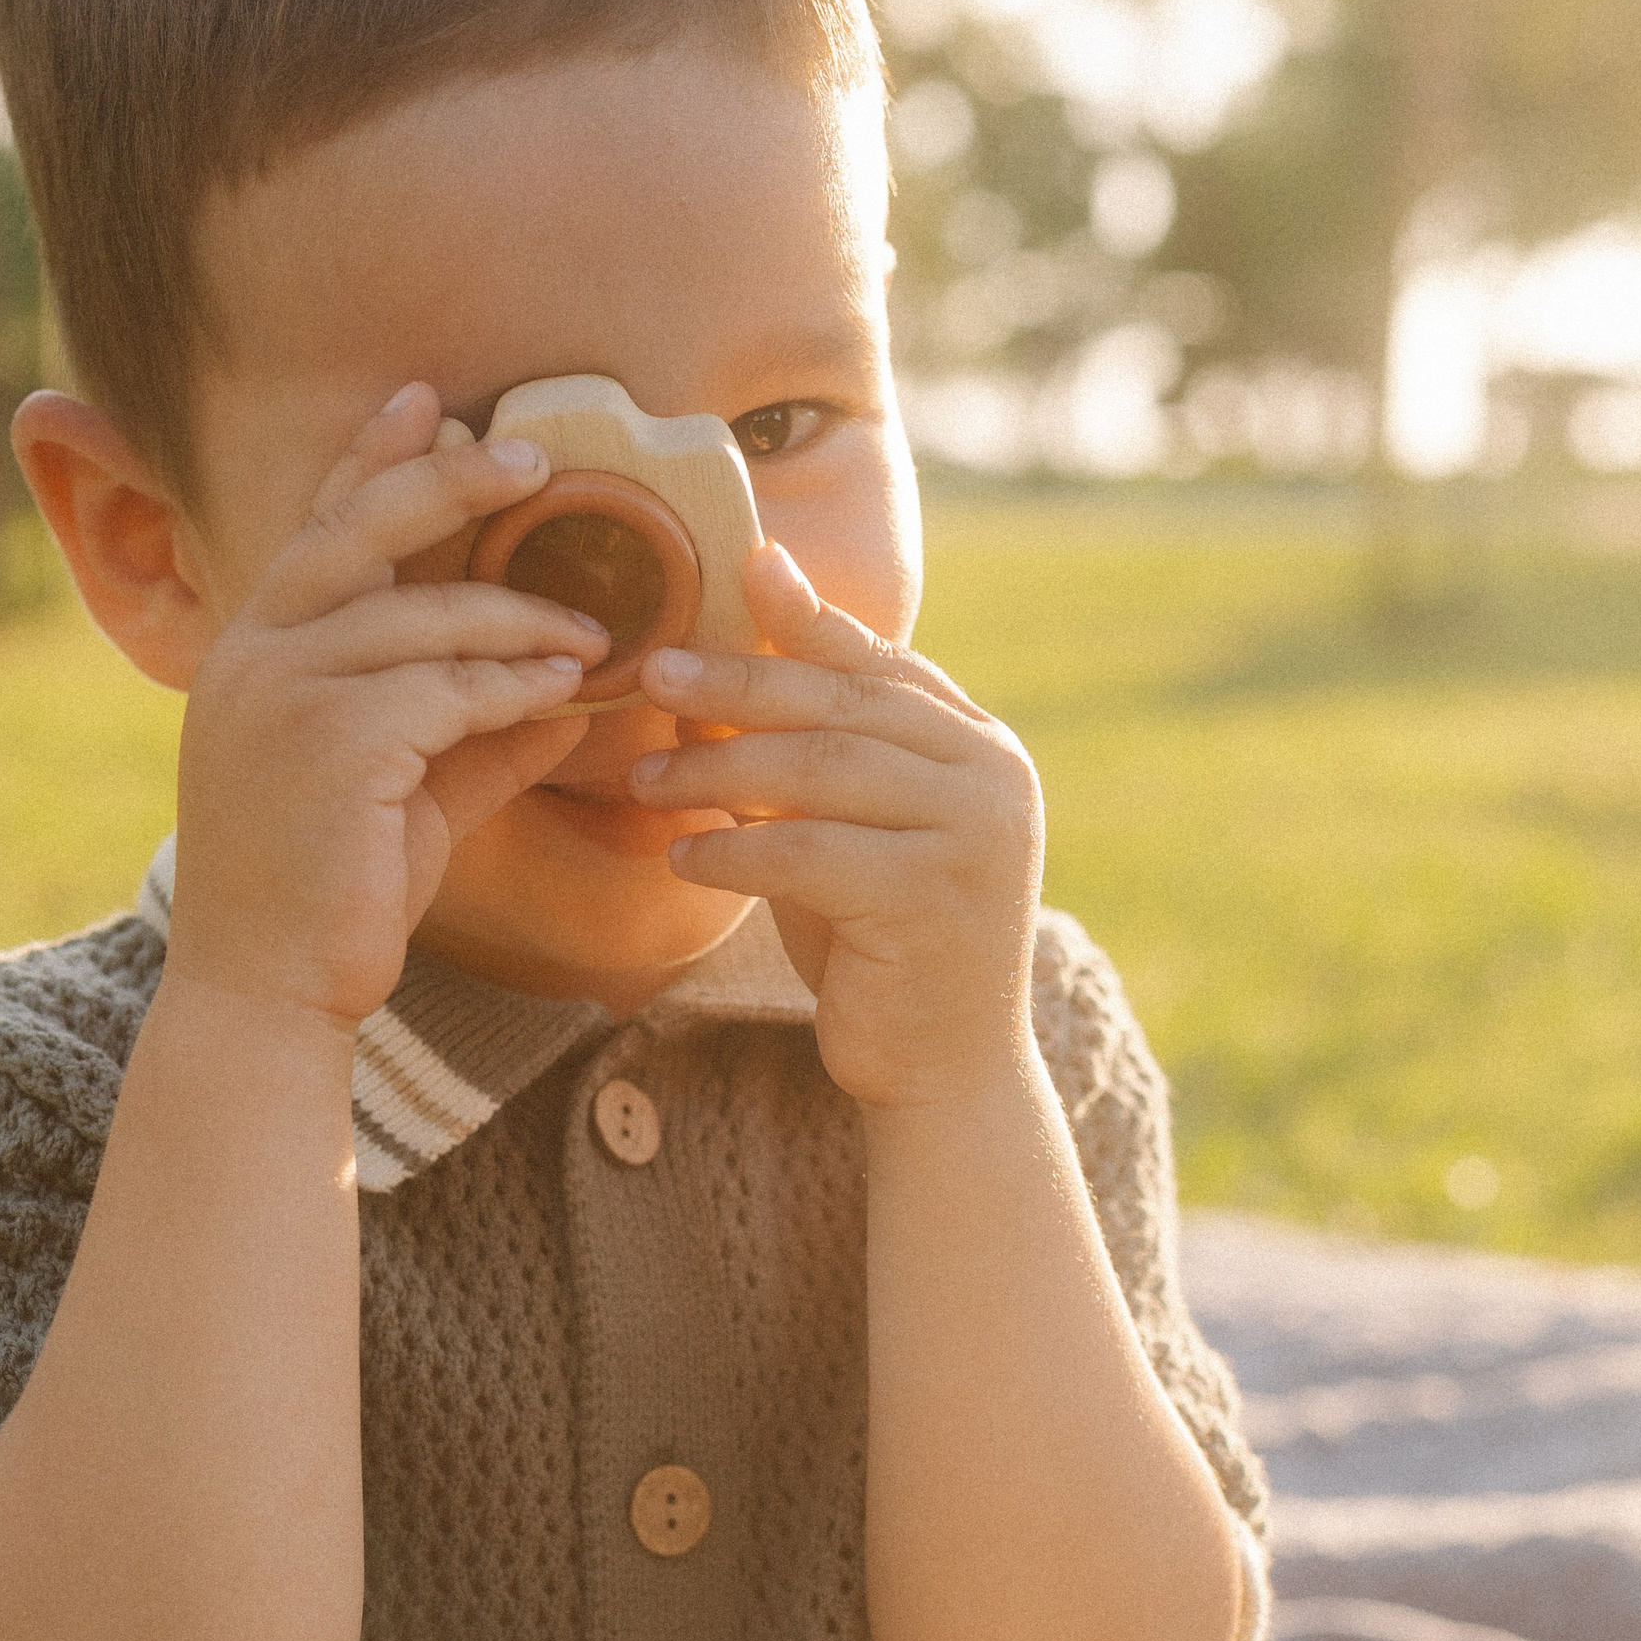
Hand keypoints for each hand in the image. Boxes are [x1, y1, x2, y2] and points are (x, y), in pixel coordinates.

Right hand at [169, 383, 610, 1026]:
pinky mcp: (333, 743)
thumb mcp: (407, 794)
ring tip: (597, 630)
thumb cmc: (333, 895)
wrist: (269, 990)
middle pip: (360, 530)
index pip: (317, 529)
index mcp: (253, 652)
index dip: (370, 458)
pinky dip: (514, 684)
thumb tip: (569, 691)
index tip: (424, 401)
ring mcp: (282, 694)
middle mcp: (253, 656)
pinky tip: (566, 688)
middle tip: (533, 457)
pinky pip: (446, 687)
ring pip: (421, 616)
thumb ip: (475, 734)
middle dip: (449, 482)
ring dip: (521, 617)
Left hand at [629, 544, 1044, 1110]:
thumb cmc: (882, 943)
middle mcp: (995, 777)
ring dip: (718, 768)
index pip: (882, 664)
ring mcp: (974, 835)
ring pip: (820, 769)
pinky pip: (807, 850)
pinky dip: (733, 849)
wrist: (943, 1070)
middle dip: (738, 683)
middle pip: (843, 705)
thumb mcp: (850, 830)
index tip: (738, 570)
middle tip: (653, 673)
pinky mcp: (931, 898)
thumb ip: (815, 751)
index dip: (805, 620)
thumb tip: (725, 665)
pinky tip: (682, 855)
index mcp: (982, 748)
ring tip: (646, 780)